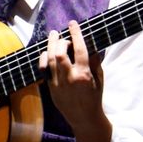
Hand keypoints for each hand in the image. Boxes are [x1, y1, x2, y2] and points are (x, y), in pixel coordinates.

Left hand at [40, 21, 111, 141]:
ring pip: (49, 60)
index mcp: (84, 74)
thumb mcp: (99, 79)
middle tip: (61, 33)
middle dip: (59, 40)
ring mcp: (58, 84)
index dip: (76, 34)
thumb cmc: (94, 97)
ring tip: (52, 36)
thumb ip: (93, 62)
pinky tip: (45, 53)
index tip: (73, 24)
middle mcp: (69, 78)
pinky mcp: (51, 89)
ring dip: (49, 46)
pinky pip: (44, 71)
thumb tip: (89, 45)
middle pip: (59, 53)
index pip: (80, 49)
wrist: (84, 118)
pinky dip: (43, 60)